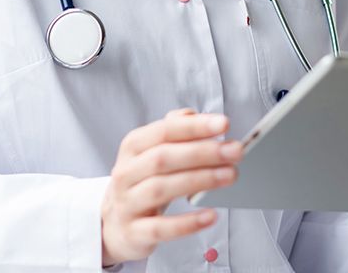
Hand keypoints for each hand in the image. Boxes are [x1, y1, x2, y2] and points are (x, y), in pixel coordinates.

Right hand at [101, 108, 242, 266]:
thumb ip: (173, 130)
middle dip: (203, 152)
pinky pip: (162, 228)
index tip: (223, 124)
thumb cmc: (141, 181)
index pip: (164, 131)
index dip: (194, 127)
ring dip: (200, 180)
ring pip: (162, 189)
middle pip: (164, 158)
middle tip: (234, 151)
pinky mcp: (135, 232)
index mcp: (133, 146)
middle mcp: (126, 172)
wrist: (113, 224)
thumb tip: (194, 114)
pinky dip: (187, 222)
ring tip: (229, 175)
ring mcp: (128, 203)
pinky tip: (211, 215)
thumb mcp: (151, 151)